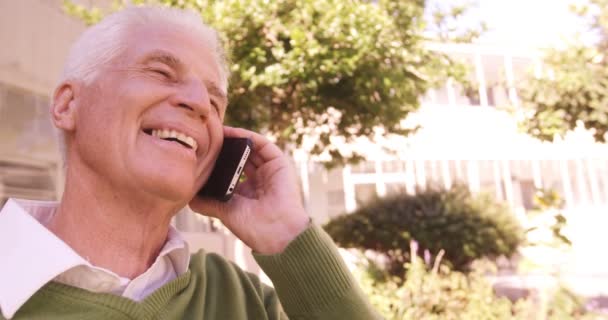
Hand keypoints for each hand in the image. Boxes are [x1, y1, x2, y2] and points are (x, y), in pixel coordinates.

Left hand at [189, 126, 309, 254]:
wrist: (276, 232)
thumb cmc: (253, 227)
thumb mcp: (224, 211)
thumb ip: (207, 202)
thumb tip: (188, 196)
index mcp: (247, 191)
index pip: (230, 169)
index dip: (217, 160)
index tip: (201, 152)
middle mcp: (259, 178)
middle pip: (240, 156)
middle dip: (224, 147)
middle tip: (206, 137)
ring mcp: (269, 170)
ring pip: (250, 147)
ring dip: (233, 138)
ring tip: (215, 131)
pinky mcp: (278, 163)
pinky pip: (261, 144)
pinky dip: (246, 136)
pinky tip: (231, 133)